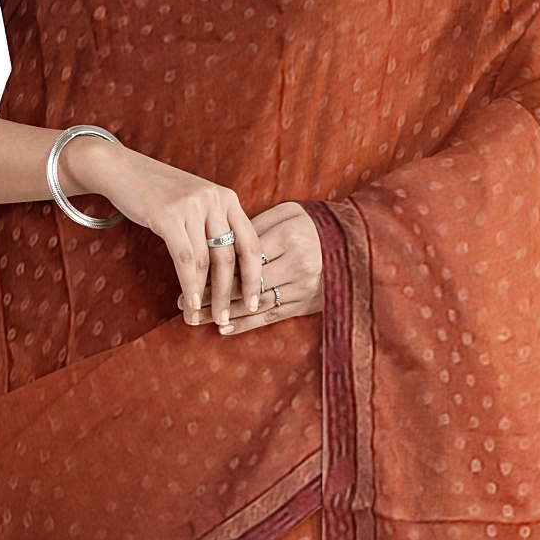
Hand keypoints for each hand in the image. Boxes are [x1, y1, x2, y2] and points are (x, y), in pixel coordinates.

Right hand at [60, 136, 263, 327]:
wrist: (122, 169)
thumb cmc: (159, 193)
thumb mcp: (196, 204)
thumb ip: (213, 228)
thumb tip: (226, 274)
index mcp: (228, 198)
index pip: (251, 243)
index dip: (255, 277)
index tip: (255, 302)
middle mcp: (216, 199)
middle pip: (230, 256)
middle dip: (230, 294)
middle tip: (227, 320)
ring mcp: (193, 206)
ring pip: (207, 261)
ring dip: (207, 296)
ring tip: (202, 319)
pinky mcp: (169, 215)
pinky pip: (185, 259)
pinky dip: (189, 285)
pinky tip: (190, 303)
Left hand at [189, 201, 321, 332]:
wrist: (356, 245)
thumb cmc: (315, 224)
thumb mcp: (289, 212)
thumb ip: (258, 224)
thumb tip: (226, 240)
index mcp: (290, 237)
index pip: (244, 256)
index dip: (215, 266)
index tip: (190, 271)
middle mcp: (297, 265)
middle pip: (245, 283)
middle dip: (212, 294)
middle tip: (183, 301)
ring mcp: (302, 288)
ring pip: (255, 304)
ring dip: (223, 313)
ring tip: (195, 317)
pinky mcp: (306, 305)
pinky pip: (271, 317)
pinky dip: (246, 324)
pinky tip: (224, 328)